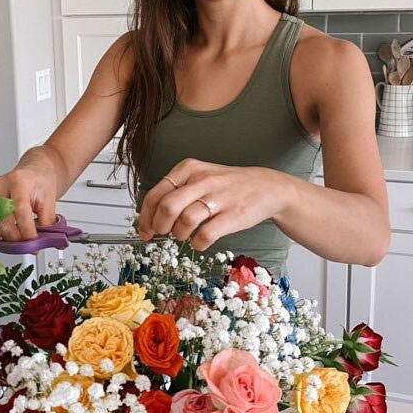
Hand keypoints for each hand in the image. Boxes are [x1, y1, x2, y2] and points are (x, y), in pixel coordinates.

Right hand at [0, 163, 56, 242]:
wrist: (35, 171)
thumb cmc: (41, 180)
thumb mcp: (50, 200)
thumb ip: (47, 222)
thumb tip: (44, 242)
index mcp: (19, 181)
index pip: (20, 211)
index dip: (26, 232)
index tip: (34, 244)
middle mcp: (0, 185)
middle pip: (3, 220)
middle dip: (17, 238)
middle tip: (29, 245)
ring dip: (8, 236)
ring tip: (22, 236)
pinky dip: (0, 230)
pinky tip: (12, 231)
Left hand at [136, 159, 290, 250]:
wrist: (267, 187)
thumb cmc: (227, 186)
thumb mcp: (199, 177)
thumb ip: (175, 193)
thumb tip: (150, 218)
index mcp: (189, 168)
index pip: (156, 194)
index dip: (145, 217)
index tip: (145, 230)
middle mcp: (202, 180)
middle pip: (167, 207)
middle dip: (158, 226)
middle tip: (162, 234)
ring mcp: (219, 197)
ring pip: (184, 221)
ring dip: (179, 235)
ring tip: (184, 235)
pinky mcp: (233, 215)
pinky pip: (205, 235)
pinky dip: (197, 243)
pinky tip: (199, 241)